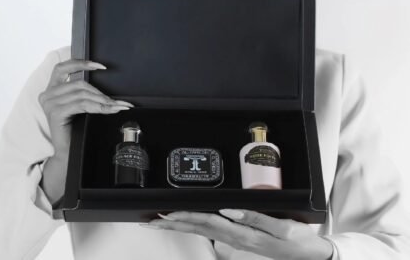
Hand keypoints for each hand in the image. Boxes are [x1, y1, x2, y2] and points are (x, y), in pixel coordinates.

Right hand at [39, 59, 133, 158]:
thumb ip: (83, 92)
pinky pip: (82, 104)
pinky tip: (109, 110)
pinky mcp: (55, 113)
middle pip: (79, 84)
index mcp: (51, 89)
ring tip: (117, 106)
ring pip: (82, 94)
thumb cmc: (75, 129)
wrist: (68, 153)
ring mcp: (49, 103)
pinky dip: (98, 107)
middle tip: (118, 101)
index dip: (81, 63)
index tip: (101, 66)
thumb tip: (105, 84)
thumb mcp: (78, 106)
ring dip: (103, 101)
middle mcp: (47, 94)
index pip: (63, 67)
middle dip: (101, 92)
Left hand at [142, 209, 332, 259]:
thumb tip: (228, 209)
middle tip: (152, 221)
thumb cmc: (298, 241)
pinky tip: (189, 224)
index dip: (185, 217)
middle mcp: (236, 239)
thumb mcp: (283, 228)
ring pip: (203, 231)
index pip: (207, 222)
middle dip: (174, 225)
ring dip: (181, 227)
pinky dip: (197, 227)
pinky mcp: (241, 239)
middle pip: (199, 228)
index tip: (165, 215)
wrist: (310, 257)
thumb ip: (255, 218)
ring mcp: (237, 240)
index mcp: (243, 234)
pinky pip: (213, 232)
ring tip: (162, 223)